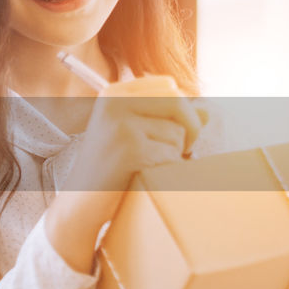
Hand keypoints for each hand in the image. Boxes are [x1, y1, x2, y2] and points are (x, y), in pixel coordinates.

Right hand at [45, 75, 206, 271]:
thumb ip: (168, 120)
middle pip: (178, 104)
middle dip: (190, 128)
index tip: (179, 129)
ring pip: (178, 133)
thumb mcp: (134, 135)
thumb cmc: (110, 168)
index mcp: (113, 93)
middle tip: (183, 149)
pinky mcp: (130, 149)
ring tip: (148, 166)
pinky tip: (144, 177)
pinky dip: (166, 171)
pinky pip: (171, 156)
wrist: (80, 202)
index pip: (168, 87)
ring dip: (174, 155)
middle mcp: (114, 102)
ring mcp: (121, 125)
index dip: (184, 109)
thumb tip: (208, 113)